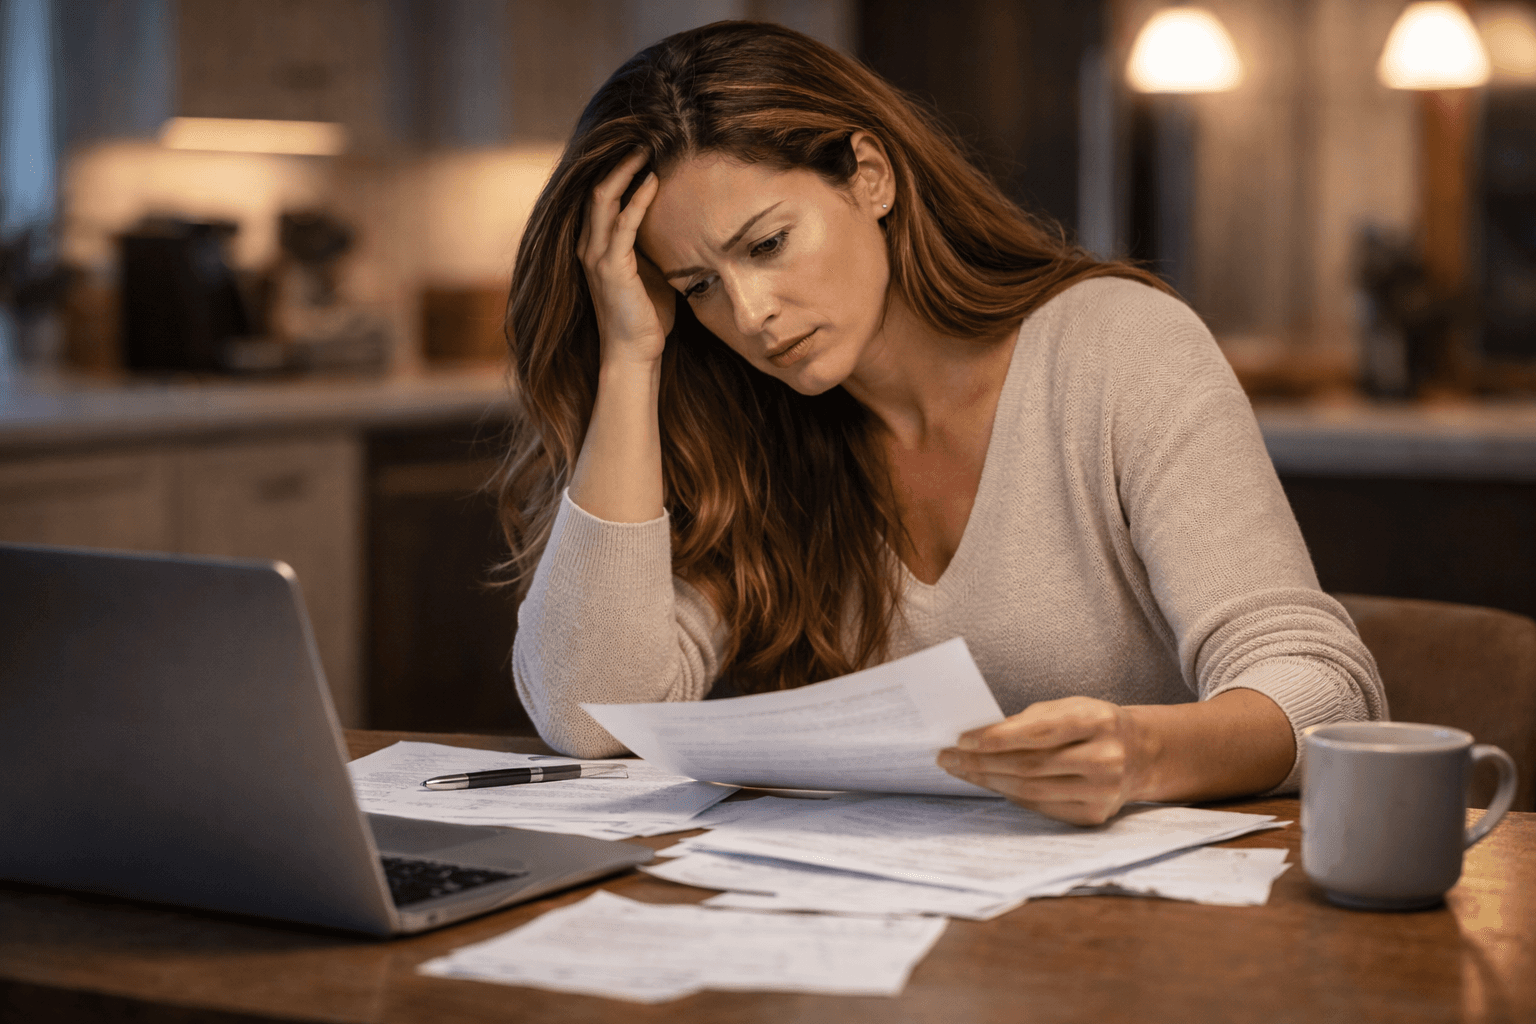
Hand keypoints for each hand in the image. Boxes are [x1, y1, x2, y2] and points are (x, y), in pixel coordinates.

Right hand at [578, 149, 675, 366]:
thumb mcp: (648, 271)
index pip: (599, 198)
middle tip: (642, 139)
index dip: (615, 172)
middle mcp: (588, 247)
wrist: (634, 352)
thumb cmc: (645, 315)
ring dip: (626, 172)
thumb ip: (649, 246)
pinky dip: (638, 199)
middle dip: (618, 163)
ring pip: (603, 199)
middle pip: (596, 190)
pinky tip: (653, 181)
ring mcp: (596, 256)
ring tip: (646, 150)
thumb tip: (674, 223)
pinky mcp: (611, 267)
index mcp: (595, 247)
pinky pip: (623, 223)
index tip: (639, 151)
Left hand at [936, 697, 1148, 825]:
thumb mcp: (1068, 707)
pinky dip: (1011, 794)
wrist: (1140, 753)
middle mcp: (1105, 759)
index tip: (961, 740)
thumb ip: (1029, 720)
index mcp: (1098, 721)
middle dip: (982, 763)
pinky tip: (990, 783)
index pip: (1038, 732)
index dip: (996, 738)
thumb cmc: (1093, 724)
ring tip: (961, 770)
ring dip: (989, 781)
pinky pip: (1040, 806)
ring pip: (1031, 790)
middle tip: (948, 758)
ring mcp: (1102, 792)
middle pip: (1030, 766)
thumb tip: (977, 736)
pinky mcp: (1094, 815)